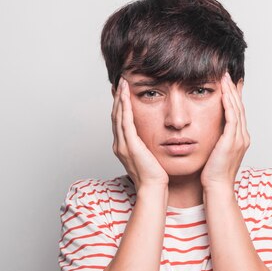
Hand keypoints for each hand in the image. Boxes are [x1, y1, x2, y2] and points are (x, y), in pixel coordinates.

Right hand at [112, 77, 168, 191]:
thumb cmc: (155, 176)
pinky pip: (125, 122)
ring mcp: (123, 145)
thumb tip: (153, 138)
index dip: (120, 106)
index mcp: (124, 147)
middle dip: (117, 98)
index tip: (122, 92)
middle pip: (115, 116)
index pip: (120, 122)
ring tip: (122, 83)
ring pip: (118, 116)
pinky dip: (124, 107)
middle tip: (119, 82)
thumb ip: (147, 146)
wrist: (153, 188)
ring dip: (119, 98)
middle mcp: (120, 144)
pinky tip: (125, 96)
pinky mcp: (130, 145)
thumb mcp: (150, 157)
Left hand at [201, 72, 249, 190]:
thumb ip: (216, 139)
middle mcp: (243, 137)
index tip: (229, 83)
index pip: (238, 112)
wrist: (217, 187)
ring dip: (231, 92)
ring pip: (237, 110)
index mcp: (240, 139)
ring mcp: (239, 139)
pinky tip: (223, 93)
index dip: (234, 97)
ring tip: (225, 78)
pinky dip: (228, 104)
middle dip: (234, 90)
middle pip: (240, 107)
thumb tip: (210, 131)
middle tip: (228, 74)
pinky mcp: (231, 141)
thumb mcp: (216, 152)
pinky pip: (231, 118)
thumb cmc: (213, 174)